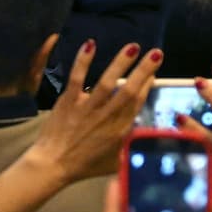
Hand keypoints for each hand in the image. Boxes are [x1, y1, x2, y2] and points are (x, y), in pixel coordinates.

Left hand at [26, 40, 159, 183]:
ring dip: (121, 63)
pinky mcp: (68, 101)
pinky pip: (77, 78)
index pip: (137, 103)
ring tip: (133, 47)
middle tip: (157, 53)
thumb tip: (136, 133)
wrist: (54, 164)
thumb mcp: (115, 161)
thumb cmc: (84, 166)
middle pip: (130, 90)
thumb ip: (126, 145)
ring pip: (107, 82)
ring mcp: (87, 108)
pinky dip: (83, 61)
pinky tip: (90, 44)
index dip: (147, 86)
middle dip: (145, 70)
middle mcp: (107, 117)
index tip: (154, 72)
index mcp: (120, 131)